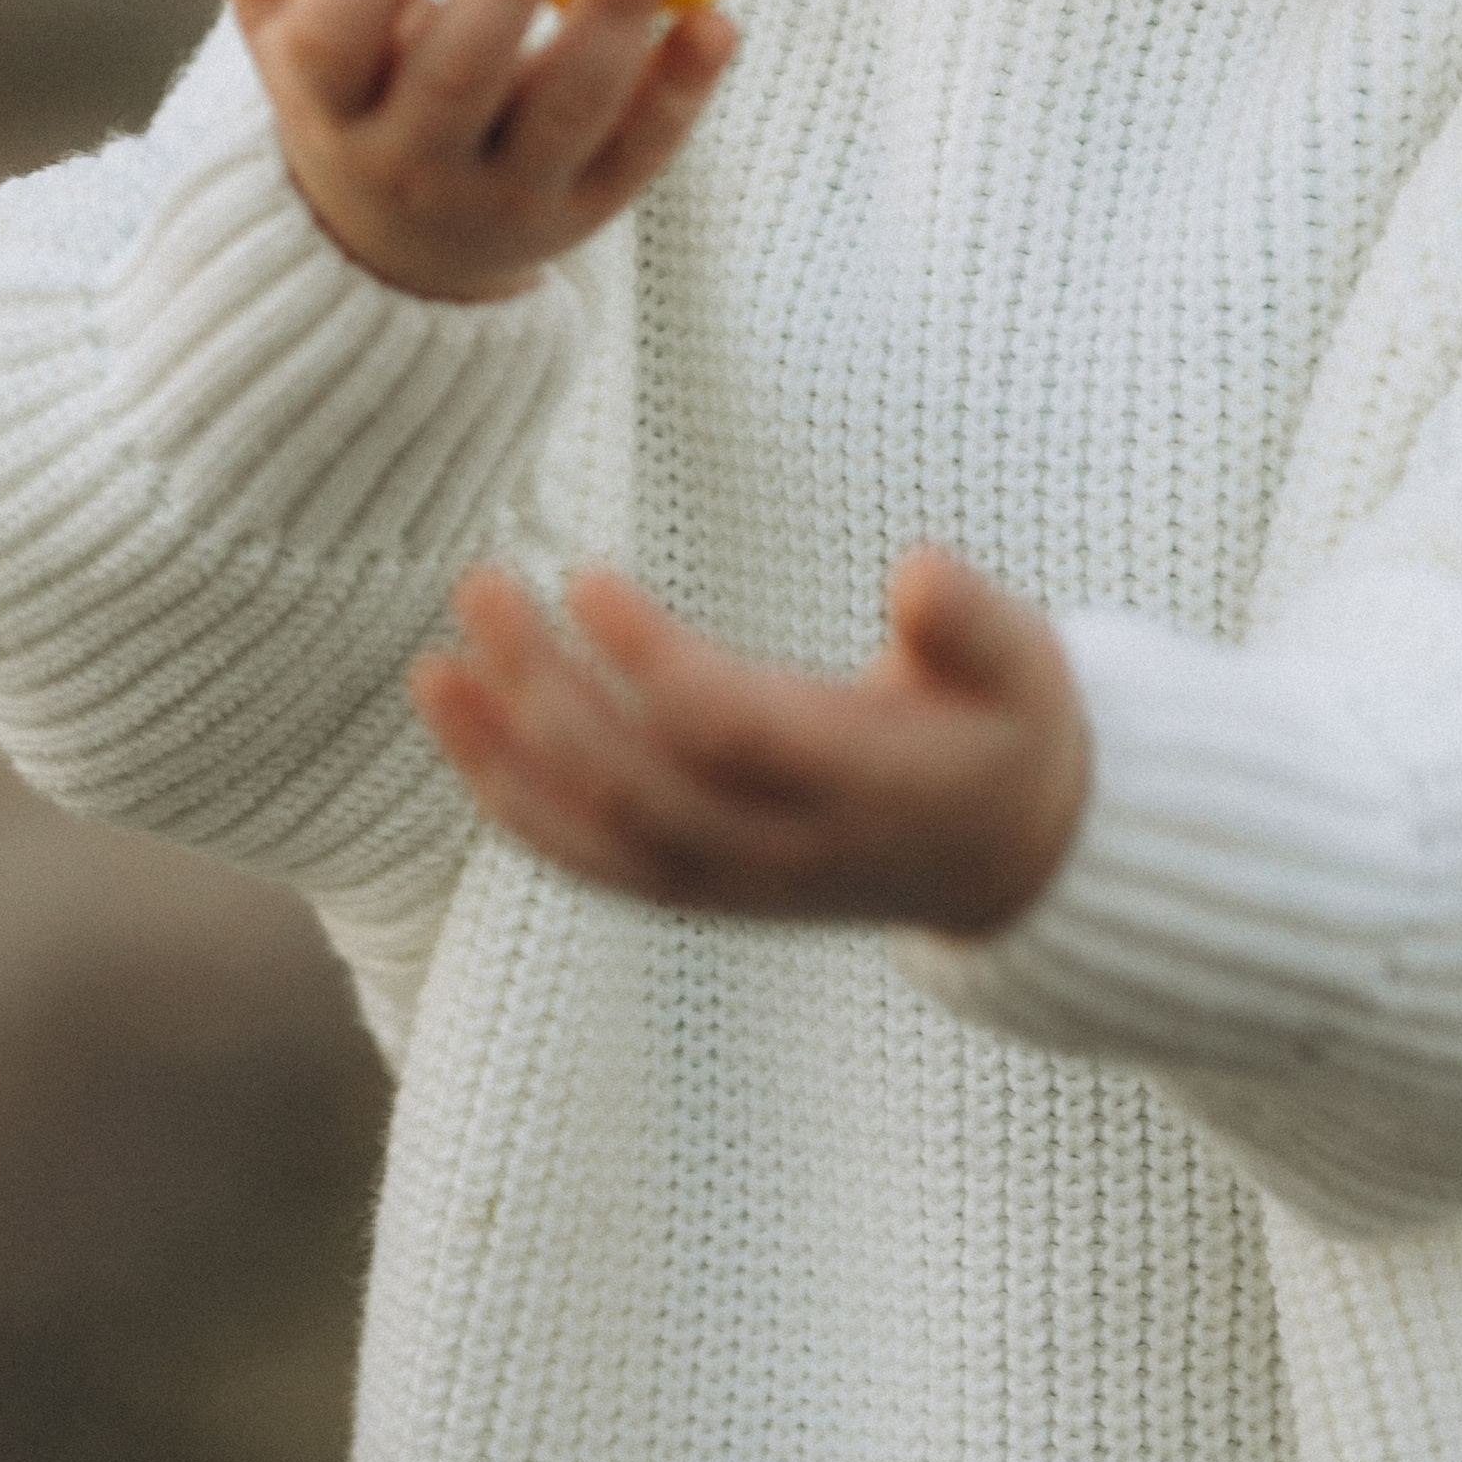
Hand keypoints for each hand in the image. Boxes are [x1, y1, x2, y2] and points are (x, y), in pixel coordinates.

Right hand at [207, 0, 734, 302]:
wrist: (394, 256)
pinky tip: (715, 19)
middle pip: (460, 77)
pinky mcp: (587, 209)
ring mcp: (506, 194)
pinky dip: (679, 89)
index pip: (340, 43)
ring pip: (564, 112)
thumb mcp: (286, 19)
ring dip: (612, 20)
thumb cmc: (348, 93)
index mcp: (327, 101)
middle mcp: (410, 162)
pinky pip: (639, 150)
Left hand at [410, 549, 1092, 939]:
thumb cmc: (1006, 728)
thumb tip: (916, 568)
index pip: (727, 730)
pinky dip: (516, 806)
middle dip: (543, 692)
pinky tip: (464, 732)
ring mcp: (737, 885)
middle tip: (484, 583)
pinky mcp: (702, 893)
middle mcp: (786, 851)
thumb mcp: (1026, 664)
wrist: (1011, 858)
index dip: (648, 660)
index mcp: (864, 785)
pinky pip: (590, 866)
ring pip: (596, 840)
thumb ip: (973, 622)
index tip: (584, 574)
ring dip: (503, 756)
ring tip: (435, 666)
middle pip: (636, 786)